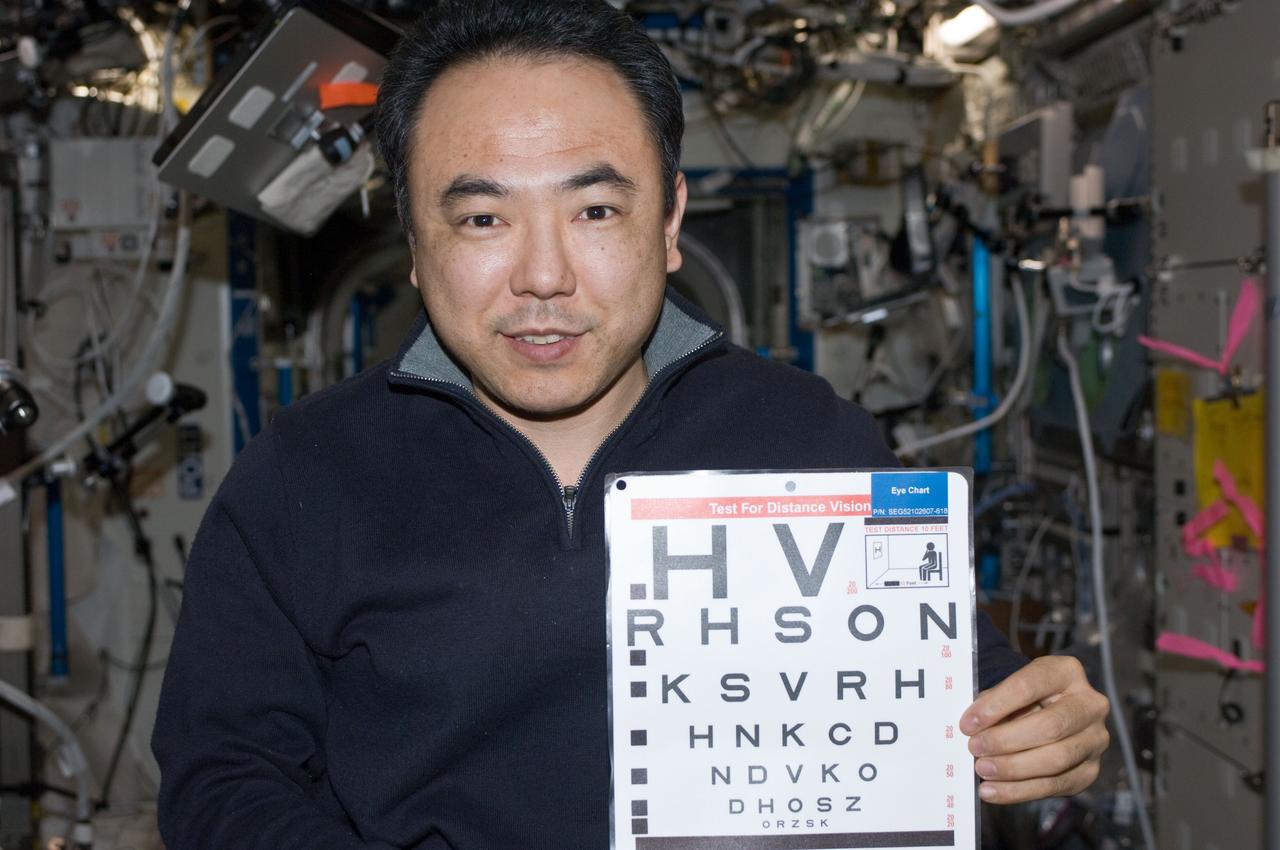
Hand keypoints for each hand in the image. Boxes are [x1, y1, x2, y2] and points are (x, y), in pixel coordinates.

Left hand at [959, 655, 1109, 803]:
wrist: (1047, 712)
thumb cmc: (1020, 699)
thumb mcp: (1008, 689)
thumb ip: (993, 703)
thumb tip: (972, 728)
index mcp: (1066, 672)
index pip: (1029, 686)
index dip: (996, 705)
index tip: (968, 723)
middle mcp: (1090, 704)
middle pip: (1049, 726)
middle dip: (1006, 740)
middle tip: (974, 748)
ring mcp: (1095, 740)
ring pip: (1055, 759)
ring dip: (1013, 768)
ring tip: (982, 770)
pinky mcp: (1090, 771)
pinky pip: (1055, 785)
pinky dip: (1019, 790)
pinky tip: (992, 790)